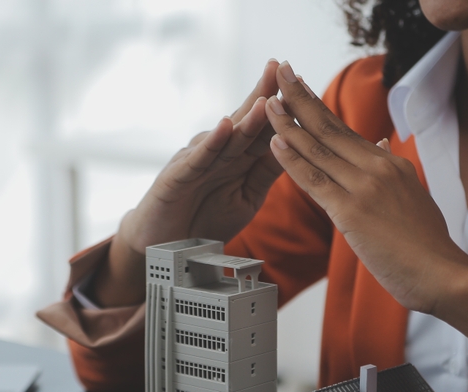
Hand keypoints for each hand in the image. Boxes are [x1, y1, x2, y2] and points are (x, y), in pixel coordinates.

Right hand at [91, 60, 283, 307]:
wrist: (166, 247)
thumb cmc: (206, 219)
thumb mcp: (247, 197)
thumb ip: (266, 172)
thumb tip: (297, 145)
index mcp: (237, 156)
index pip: (263, 128)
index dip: (281, 107)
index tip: (301, 83)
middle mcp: (218, 151)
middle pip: (245, 121)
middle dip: (264, 94)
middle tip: (281, 67)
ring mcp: (197, 160)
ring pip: (227, 137)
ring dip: (246, 117)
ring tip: (266, 97)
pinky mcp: (178, 176)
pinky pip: (198, 158)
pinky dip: (212, 143)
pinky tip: (225, 126)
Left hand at [264, 61, 467, 314]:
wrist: (443, 273)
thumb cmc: (428, 246)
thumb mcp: (414, 196)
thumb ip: (393, 170)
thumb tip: (382, 144)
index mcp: (392, 164)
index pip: (346, 131)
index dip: (319, 107)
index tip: (301, 87)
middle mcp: (378, 168)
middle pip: (330, 127)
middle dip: (301, 98)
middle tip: (281, 73)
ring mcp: (364, 187)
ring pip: (318, 149)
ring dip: (288, 123)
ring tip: (268, 102)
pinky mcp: (351, 212)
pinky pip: (314, 180)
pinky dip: (292, 159)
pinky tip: (274, 142)